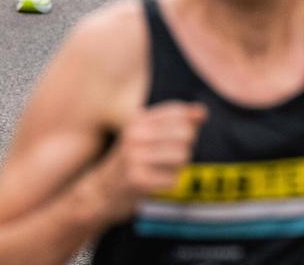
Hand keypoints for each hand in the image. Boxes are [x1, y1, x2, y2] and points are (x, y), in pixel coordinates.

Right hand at [95, 101, 206, 221]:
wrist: (101, 191)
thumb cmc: (131, 160)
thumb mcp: (147, 135)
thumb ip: (176, 121)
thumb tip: (202, 111)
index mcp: (137, 120)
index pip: (178, 112)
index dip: (188, 125)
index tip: (177, 137)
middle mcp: (134, 135)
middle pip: (186, 134)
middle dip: (185, 147)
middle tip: (168, 157)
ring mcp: (134, 157)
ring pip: (182, 156)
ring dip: (178, 166)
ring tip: (161, 169)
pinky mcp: (138, 180)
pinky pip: (174, 179)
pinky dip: (169, 183)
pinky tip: (154, 182)